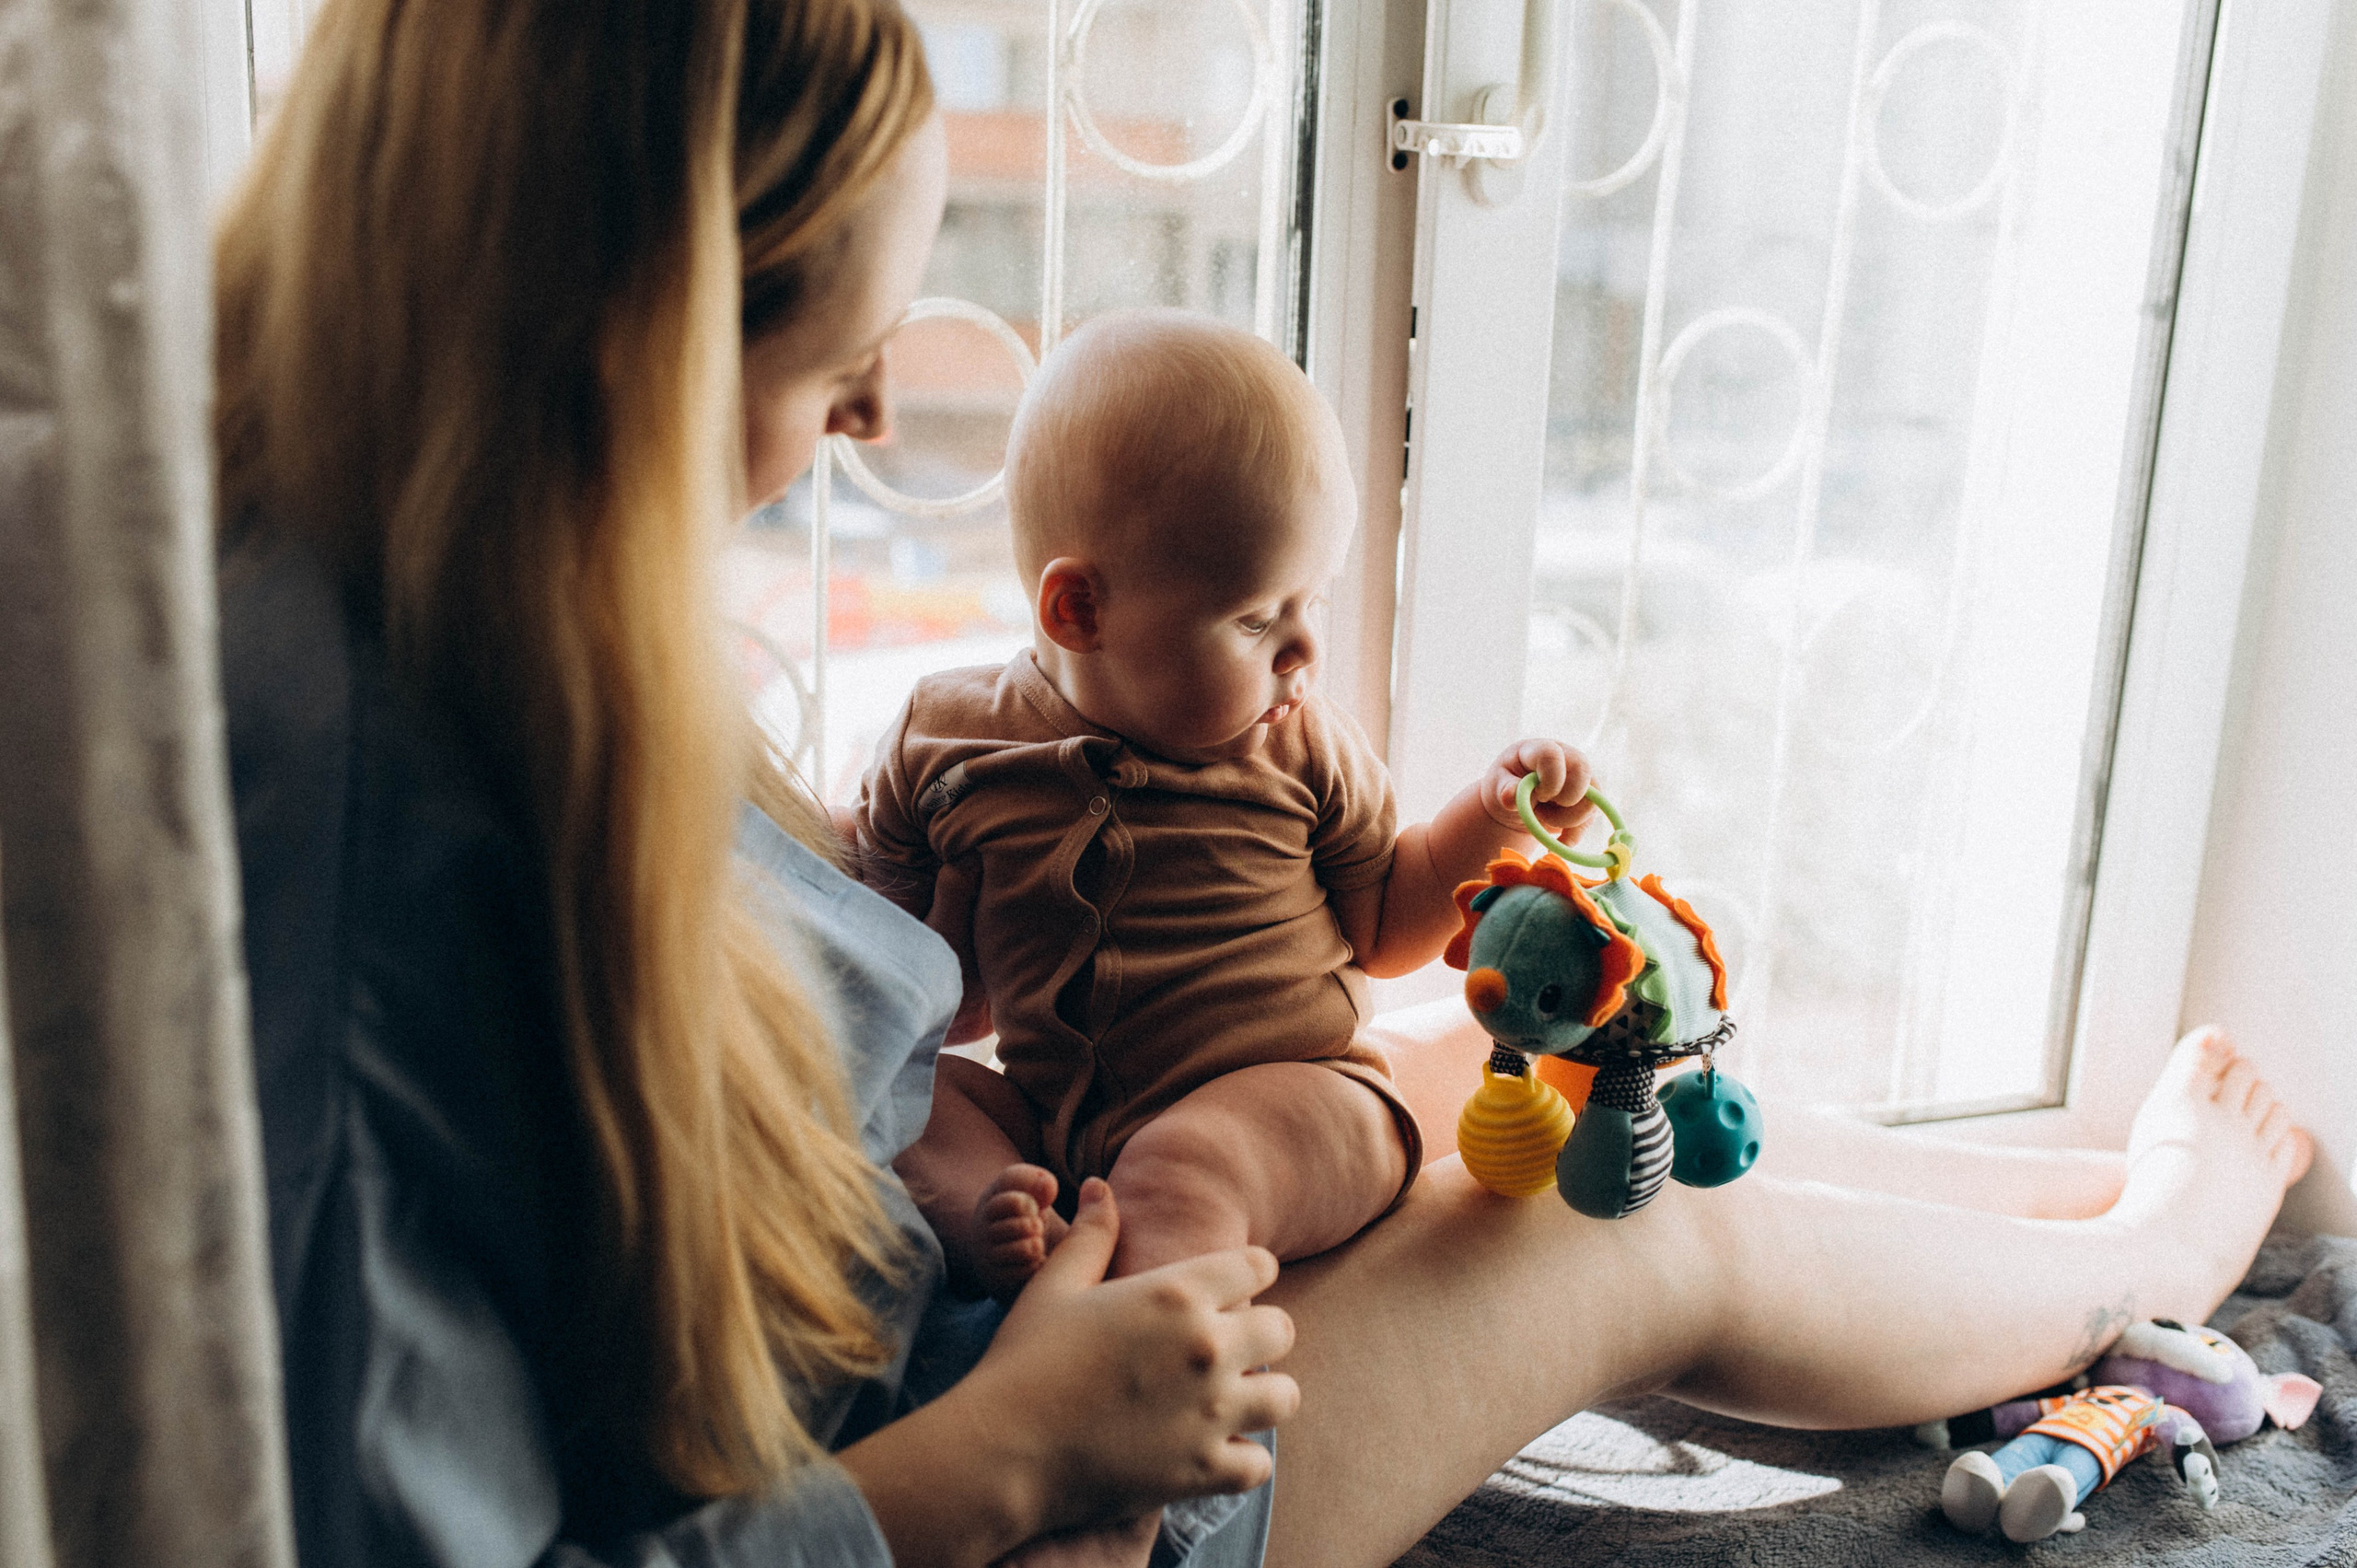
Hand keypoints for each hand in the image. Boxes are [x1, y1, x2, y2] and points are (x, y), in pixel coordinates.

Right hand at [958, 1179, 1297, 1537]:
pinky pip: (1258, 1464)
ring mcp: (1211, 1412)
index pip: (1258, 1267)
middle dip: (1261, 1335)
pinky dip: (1241, 1459)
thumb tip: (1100, 1187)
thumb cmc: (1023, 1360)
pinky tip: (1213, 1451)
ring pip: (1283, 1396)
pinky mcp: (1202, 1469)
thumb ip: (1091, 1235)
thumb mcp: (1054, 1285)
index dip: (1246, 1277)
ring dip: (1260, 1395)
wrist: (1004, 1450)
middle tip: (1227, 1349)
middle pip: (1281, 1329)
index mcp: (1177, 1292)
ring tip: (1229, 1401)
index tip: (1229, 1293)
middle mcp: (1207, 1346)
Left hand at [1480, 738, 1594, 836]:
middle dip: (1564, 799)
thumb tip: (1510, 797)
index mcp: (1539, 749)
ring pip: (1591, 800)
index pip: (1552, 755)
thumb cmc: (1506, 785)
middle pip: (1582, 773)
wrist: (1517, 801)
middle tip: (1542, 807)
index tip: (1539, 795)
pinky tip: (1559, 841)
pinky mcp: (1589, 799)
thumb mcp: (1498, 786)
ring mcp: (1581, 777)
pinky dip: (1574, 835)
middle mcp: (1566, 757)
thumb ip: (1505, 789)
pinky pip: (1591, 819)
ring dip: (1566, 820)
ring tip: (1543, 817)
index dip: (1549, 779)